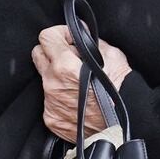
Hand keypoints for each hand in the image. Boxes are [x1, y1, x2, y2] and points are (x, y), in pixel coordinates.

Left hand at [31, 25, 131, 141]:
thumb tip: (80, 36)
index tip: (69, 39)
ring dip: (57, 76)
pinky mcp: (51, 118)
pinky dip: (60, 97)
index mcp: (64, 66)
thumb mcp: (112, 55)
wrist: (122, 126)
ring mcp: (49, 103)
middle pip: (38, 55)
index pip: (45, 37)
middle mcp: (52, 84)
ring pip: (44, 79)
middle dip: (52, 52)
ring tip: (78, 83)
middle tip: (69, 57)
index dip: (59, 34)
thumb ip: (90, 42)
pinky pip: (49, 100)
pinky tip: (76, 99)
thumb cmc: (120, 92)